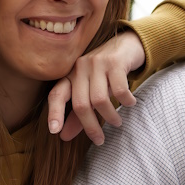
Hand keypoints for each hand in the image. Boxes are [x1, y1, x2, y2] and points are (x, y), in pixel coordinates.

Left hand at [46, 30, 145, 144]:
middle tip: (100, 140)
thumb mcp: (90, 92)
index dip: (54, 113)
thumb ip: (77, 114)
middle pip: (81, 103)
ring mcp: (97, 63)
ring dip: (109, 116)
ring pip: (99, 99)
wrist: (127, 45)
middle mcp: (80, 68)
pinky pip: (119, 89)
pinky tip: (130, 103)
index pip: (57, 94)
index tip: (55, 131)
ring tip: (117, 122)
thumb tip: (63, 137)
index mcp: (70, 75)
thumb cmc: (106, 73)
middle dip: (90, 126)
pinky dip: (125, 101)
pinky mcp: (115, 62)